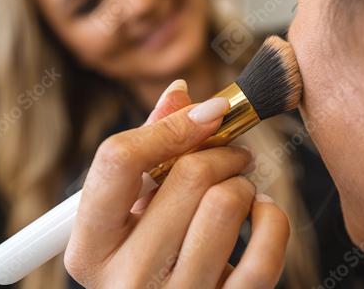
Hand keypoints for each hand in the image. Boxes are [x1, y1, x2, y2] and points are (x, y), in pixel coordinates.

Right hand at [64, 80, 289, 287]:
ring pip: (227, 203)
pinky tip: (259, 215)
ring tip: (239, 188)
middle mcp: (127, 279)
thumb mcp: (132, 212)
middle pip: (188, 176)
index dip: (171, 125)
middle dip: (221, 152)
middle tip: (231, 155)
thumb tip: (180, 92)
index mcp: (91, 247)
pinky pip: (267, 248)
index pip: (119, 160)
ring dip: (243, 183)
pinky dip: (273, 217)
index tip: (210, 112)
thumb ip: (150, 151)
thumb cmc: (151, 256)